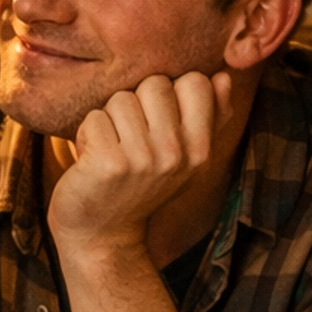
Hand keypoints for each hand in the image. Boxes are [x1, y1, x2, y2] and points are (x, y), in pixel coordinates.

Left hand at [47, 71, 234, 259]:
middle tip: (129, 138)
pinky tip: (92, 159)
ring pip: (121, 98)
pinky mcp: (108, 163)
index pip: (196, 82)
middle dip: (135, 103)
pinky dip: (87, 134)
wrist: (102, 235)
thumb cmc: (139, 186)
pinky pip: (94, 117)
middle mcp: (177, 154)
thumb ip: (208, 117)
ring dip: (108, 120)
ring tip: (111, 149)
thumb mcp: (183, 157)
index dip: (170, 92)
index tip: (157, 120)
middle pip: (155, 83)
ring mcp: (143, 159)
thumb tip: (224, 76)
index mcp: (201, 149)